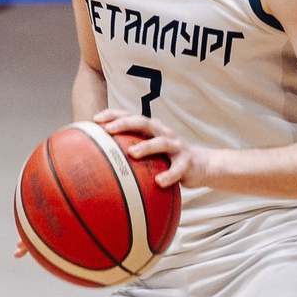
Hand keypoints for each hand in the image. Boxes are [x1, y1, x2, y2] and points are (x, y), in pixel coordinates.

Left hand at [95, 109, 211, 189]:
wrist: (201, 165)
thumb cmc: (167, 158)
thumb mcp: (150, 151)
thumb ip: (129, 150)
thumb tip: (99, 160)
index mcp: (151, 129)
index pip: (130, 116)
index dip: (114, 115)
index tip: (95, 119)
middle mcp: (163, 133)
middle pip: (143, 123)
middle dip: (125, 124)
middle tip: (108, 130)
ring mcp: (176, 146)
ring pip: (161, 142)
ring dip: (146, 146)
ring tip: (132, 153)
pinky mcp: (187, 162)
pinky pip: (178, 169)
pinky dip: (169, 175)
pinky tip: (159, 182)